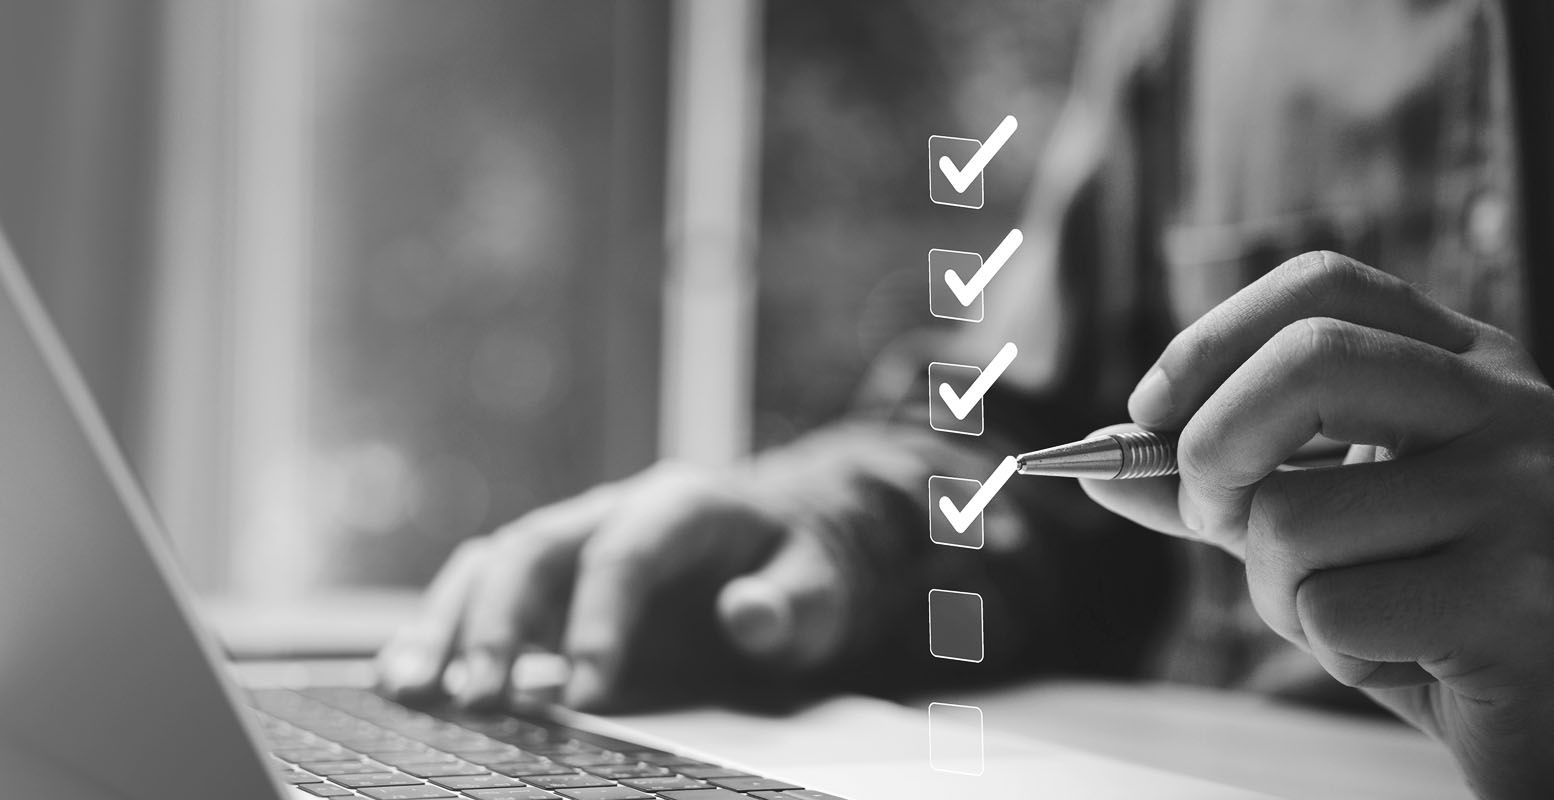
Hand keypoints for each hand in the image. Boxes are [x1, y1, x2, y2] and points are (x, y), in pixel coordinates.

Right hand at [376, 461, 855, 710]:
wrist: (774, 547)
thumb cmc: (796, 568)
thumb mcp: (820, 586)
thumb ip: (794, 602)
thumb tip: (750, 613)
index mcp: (681, 503)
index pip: (626, 550)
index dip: (601, 618)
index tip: (589, 694)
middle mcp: (610, 511)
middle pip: (536, 547)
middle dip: (502, 621)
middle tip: (481, 695)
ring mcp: (570, 542)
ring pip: (492, 564)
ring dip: (448, 625)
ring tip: (412, 687)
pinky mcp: (545, 582)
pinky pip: (479, 592)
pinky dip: (437, 631)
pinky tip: (402, 678)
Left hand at [1083, 252, 1553, 798]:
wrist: (1550, 707)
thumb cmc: (1430, 603)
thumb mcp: (1322, 520)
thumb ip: (1222, 482)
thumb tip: (1096, 458)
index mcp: (1465, 363)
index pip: (1323, 287)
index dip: (1211, 339)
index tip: (1149, 412)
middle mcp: (1508, 406)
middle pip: (1306, 362)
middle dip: (1212, 449)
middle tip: (1210, 515)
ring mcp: (1524, 496)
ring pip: (1294, 514)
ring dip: (1278, 590)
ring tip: (1356, 616)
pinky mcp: (1516, 599)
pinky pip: (1333, 610)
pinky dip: (1331, 651)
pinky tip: (1404, 659)